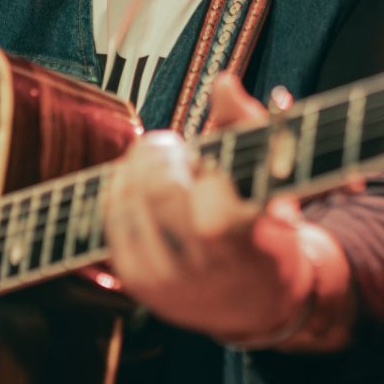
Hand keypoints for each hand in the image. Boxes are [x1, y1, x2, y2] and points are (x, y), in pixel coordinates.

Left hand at [104, 72, 351, 351]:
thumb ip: (248, 124)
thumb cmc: (267, 228)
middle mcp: (199, 269)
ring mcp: (164, 281)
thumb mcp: (272, 177)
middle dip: (159, 158)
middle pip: (157, 195)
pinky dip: (118, 197)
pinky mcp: (138, 285)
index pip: (208, 202)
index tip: (206, 159)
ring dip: (134, 173)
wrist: (259, 301)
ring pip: (126, 207)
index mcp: (241, 244)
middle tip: (171, 148)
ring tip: (155, 166)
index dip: (202, 168)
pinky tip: (135, 185)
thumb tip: (222, 83)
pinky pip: (111, 227)